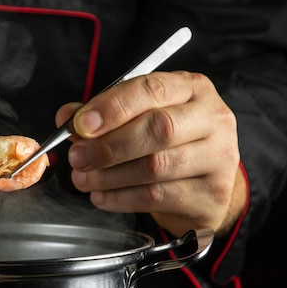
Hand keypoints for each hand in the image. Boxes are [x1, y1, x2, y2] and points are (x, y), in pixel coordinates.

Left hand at [55, 71, 246, 236]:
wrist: (206, 185)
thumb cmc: (171, 144)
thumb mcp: (142, 118)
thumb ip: (105, 114)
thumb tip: (67, 118)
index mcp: (194, 89)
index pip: (152, 89)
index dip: (112, 106)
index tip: (80, 124)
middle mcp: (213, 119)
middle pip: (158, 128)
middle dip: (108, 145)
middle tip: (78, 157)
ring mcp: (219, 158)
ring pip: (157, 166)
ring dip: (110, 175)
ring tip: (83, 179)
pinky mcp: (212, 195)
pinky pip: (159, 197)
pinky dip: (122, 198)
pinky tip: (102, 196)